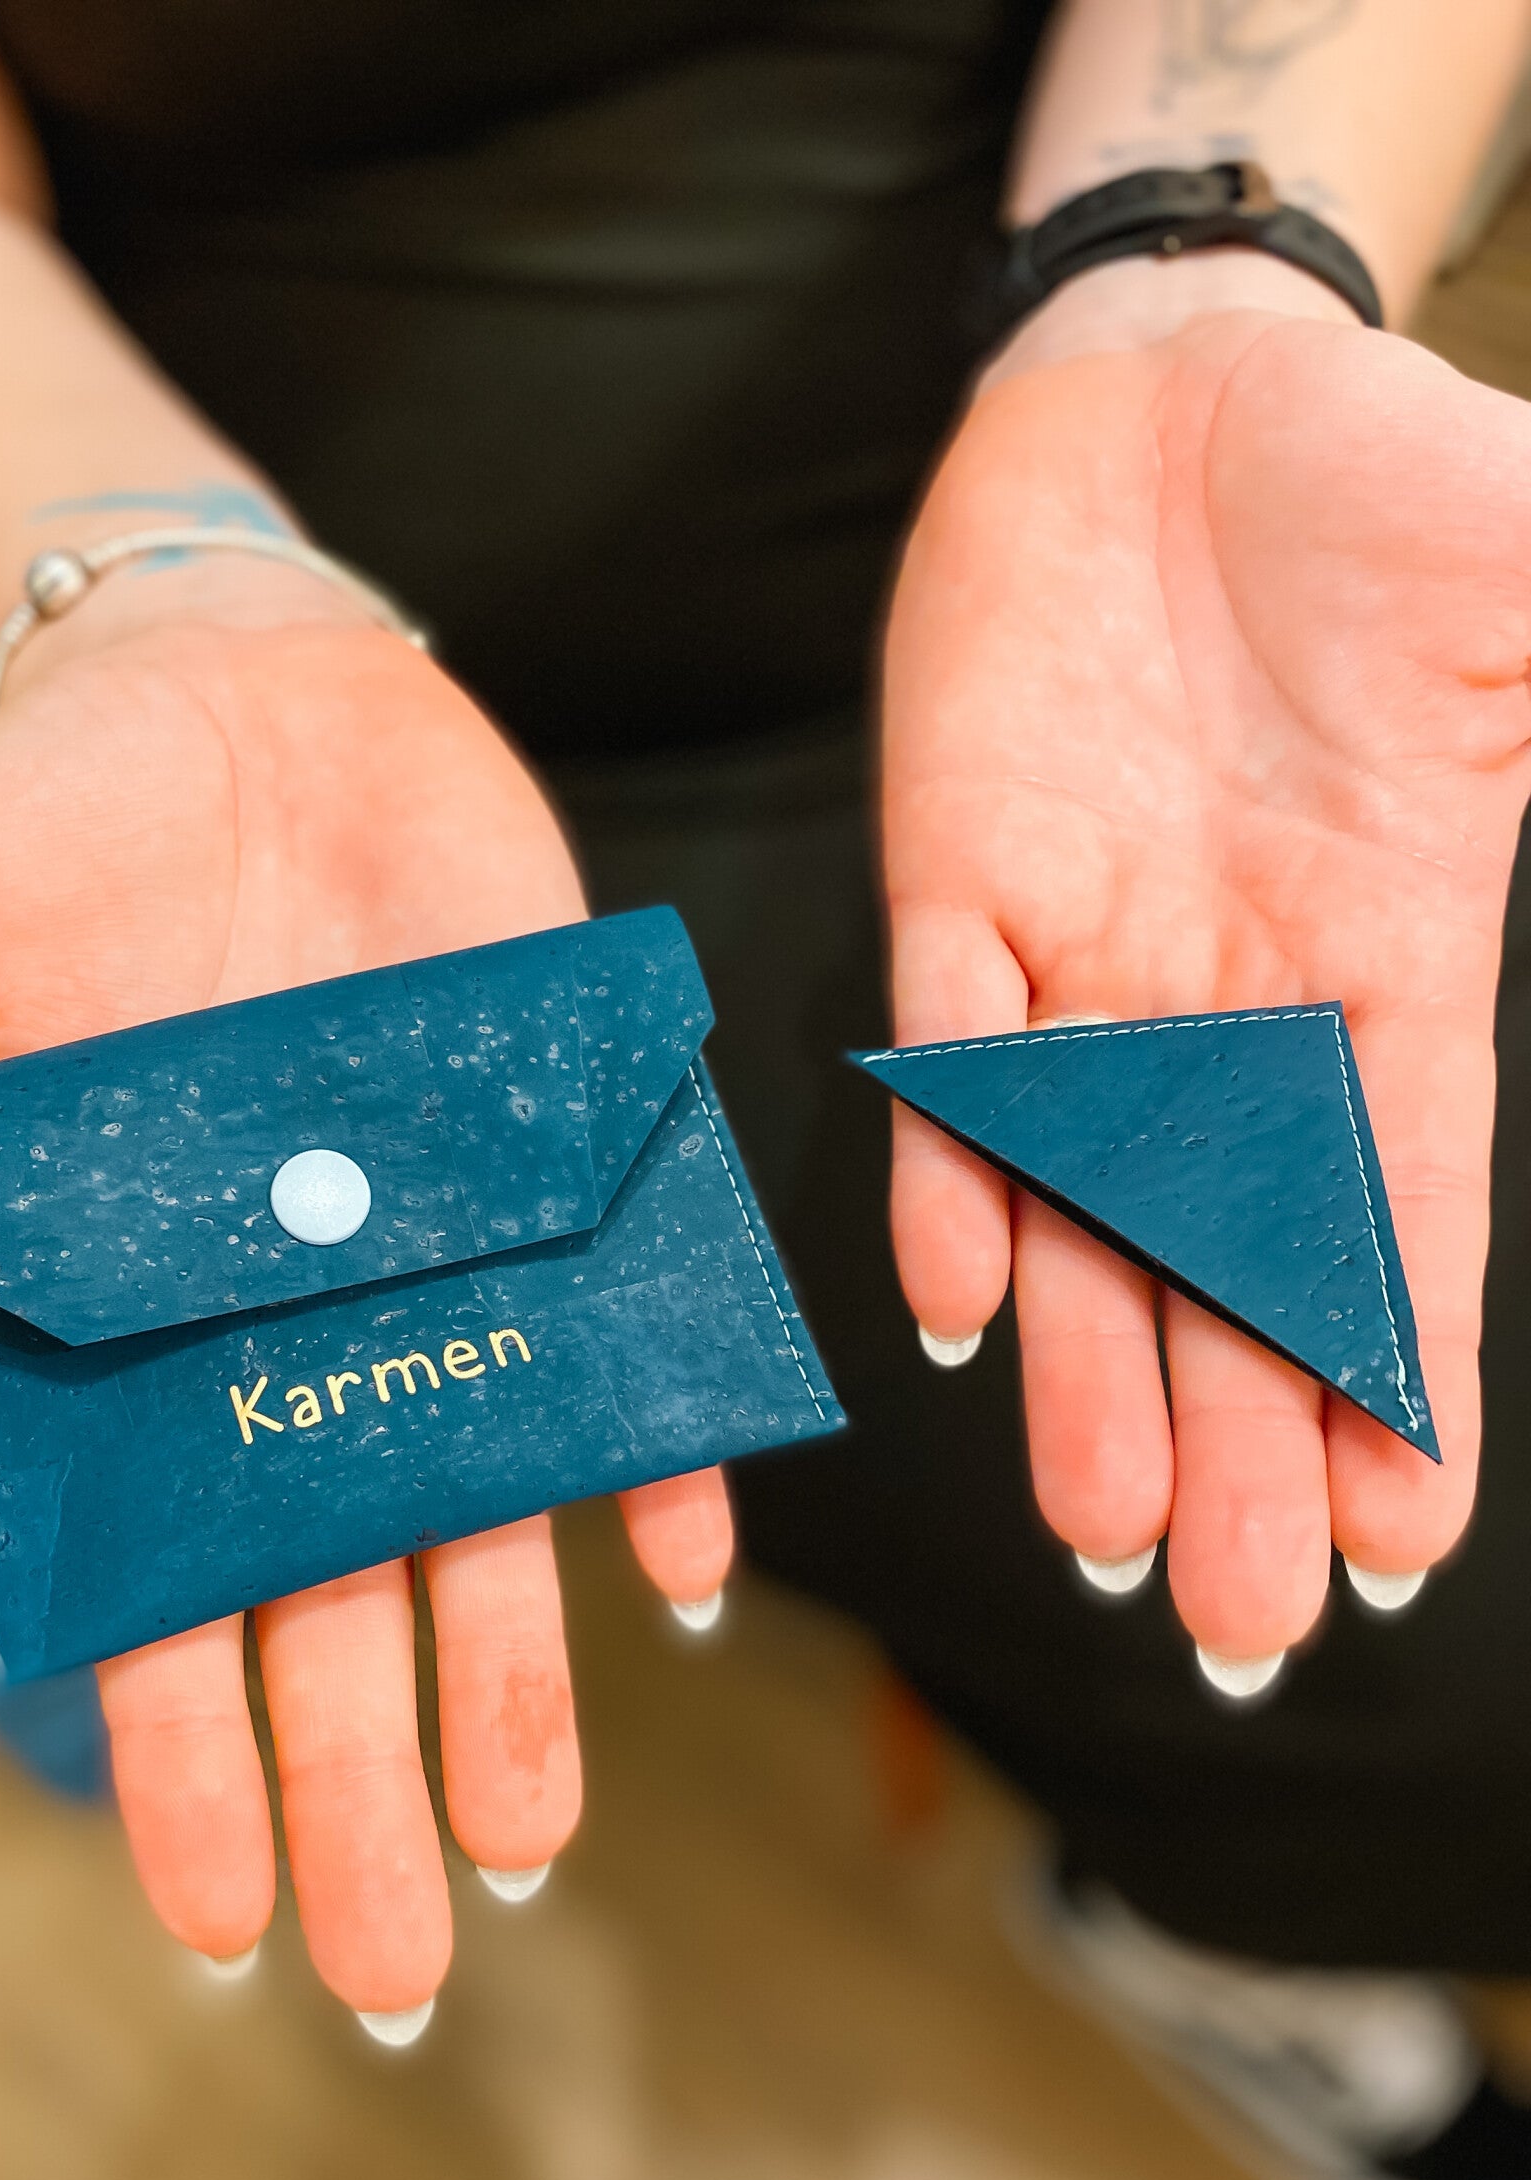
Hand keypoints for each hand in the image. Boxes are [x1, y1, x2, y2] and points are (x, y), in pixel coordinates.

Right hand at [0, 599, 731, 2014]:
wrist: (235, 697)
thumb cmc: (49, 835)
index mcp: (126, 1333)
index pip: (151, 1588)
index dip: (180, 1758)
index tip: (213, 1929)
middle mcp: (281, 1337)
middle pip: (325, 1604)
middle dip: (355, 1790)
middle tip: (397, 1981)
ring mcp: (424, 1270)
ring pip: (472, 1515)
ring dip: (508, 1682)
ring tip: (524, 1851)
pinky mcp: (544, 1175)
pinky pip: (611, 1340)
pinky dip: (647, 1441)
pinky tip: (676, 1570)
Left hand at [881, 295, 1530, 1667]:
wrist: (1174, 386)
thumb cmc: (1382, 484)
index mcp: (1390, 964)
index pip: (1393, 1214)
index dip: (1395, 1375)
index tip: (1404, 1543)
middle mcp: (1229, 1000)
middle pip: (1231, 1265)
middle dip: (1237, 1443)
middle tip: (1242, 1621)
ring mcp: (1084, 951)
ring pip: (1081, 1205)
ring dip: (1088, 1368)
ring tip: (1099, 1532)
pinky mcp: (956, 873)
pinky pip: (946, 1052)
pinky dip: (950, 1167)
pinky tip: (961, 1299)